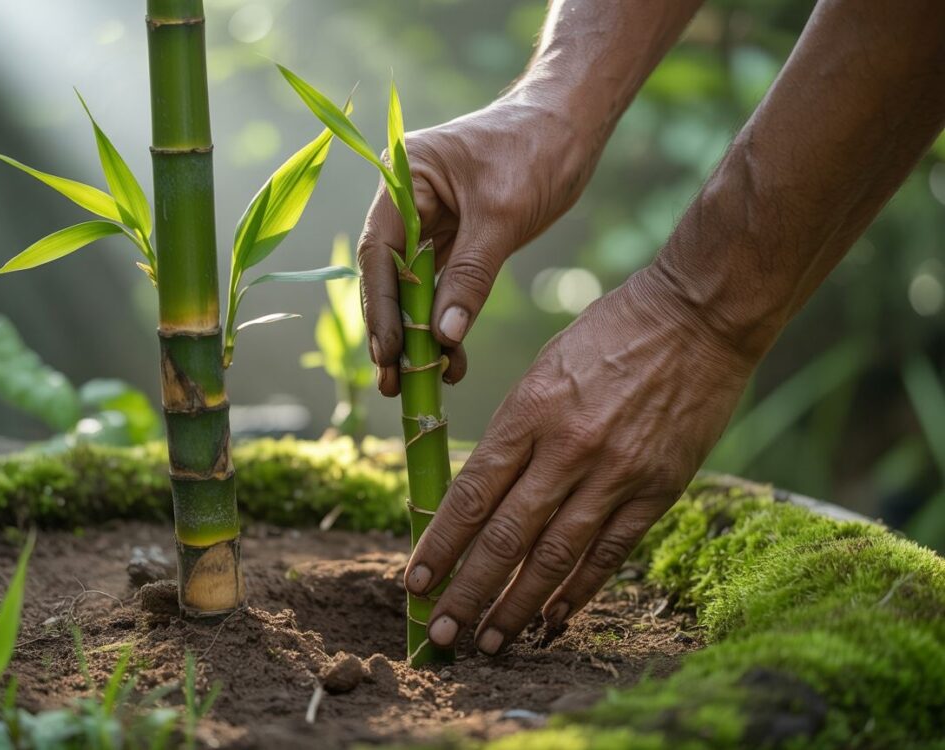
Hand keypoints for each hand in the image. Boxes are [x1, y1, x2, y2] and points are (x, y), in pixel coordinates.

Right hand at [357, 96, 597, 395]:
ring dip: (420, 334)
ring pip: (415, 288)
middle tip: (393, 382)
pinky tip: (453, 358)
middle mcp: (409, 202)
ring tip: (421, 383)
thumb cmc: (537, 149)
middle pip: (390, 275)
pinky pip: (444, 287)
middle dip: (394, 330)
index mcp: (405, 178)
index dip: (381, 306)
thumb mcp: (502, 216)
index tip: (389, 352)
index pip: (380, 251)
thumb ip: (470, 275)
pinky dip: (448, 321)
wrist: (573, 124)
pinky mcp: (457, 239)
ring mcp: (431, 222)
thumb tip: (444, 335)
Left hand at [403, 266, 756, 654]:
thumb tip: (485, 491)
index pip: (472, 492)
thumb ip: (517, 428)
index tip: (416, 583)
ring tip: (488, 641)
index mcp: (531, 408)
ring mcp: (616, 472)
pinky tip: (552, 620)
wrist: (698, 317)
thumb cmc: (611, 332)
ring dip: (517, 605)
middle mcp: (569, 447)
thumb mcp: (546, 365)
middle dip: (468, 591)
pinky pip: (610, 553)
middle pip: (506, 537)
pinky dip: (578, 591)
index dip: (441, 544)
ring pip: (555, 557)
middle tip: (442, 636)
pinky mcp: (658, 489)